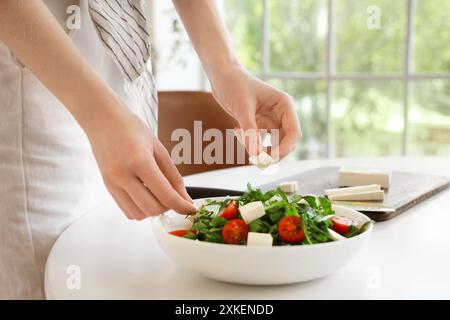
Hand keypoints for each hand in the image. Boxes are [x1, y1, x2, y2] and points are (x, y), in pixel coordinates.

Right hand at [87, 103, 194, 219]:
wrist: (103, 120)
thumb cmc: (131, 129)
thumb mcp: (159, 148)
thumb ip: (173, 176)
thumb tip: (185, 199)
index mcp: (139, 161)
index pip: (165, 195)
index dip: (181, 205)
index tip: (191, 208)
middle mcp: (122, 175)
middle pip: (152, 209)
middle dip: (168, 207)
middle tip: (174, 196)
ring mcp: (112, 183)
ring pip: (138, 214)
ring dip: (153, 210)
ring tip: (158, 194)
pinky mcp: (107, 187)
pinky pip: (127, 210)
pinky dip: (140, 209)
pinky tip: (145, 195)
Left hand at [210, 65, 301, 159]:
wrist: (221, 76)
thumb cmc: (234, 85)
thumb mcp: (242, 109)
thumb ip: (250, 132)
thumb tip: (256, 156)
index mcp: (284, 105)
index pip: (294, 133)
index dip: (285, 149)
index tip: (269, 159)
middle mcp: (281, 114)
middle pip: (286, 142)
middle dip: (272, 152)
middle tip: (255, 159)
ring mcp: (271, 120)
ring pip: (271, 145)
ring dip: (257, 147)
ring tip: (239, 135)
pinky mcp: (260, 124)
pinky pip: (259, 142)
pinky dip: (249, 142)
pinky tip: (236, 131)